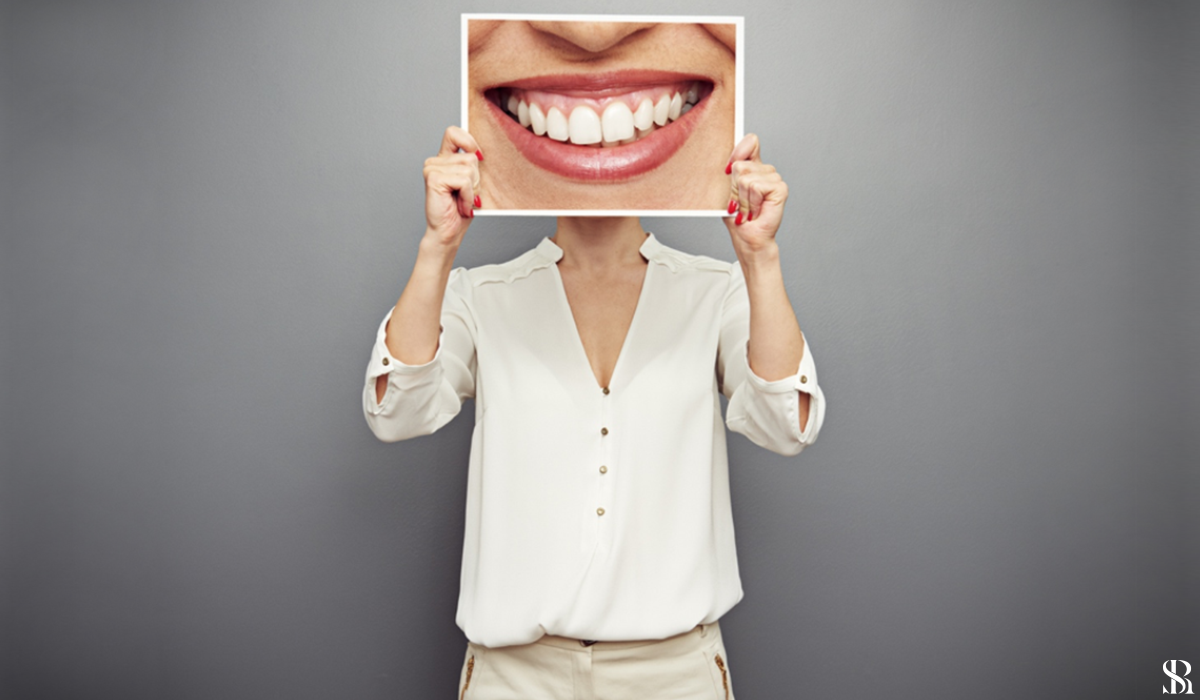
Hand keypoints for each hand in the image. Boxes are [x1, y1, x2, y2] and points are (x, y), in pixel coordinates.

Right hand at [423, 126, 482, 246]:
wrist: (448, 232)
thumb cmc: (459, 211)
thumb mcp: (471, 184)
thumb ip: (472, 166)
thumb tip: (479, 153)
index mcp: (444, 160)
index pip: (453, 133)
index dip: (468, 141)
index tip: (478, 156)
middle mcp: (435, 162)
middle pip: (470, 157)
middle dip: (476, 180)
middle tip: (466, 195)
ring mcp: (432, 169)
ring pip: (468, 169)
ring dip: (472, 190)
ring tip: (462, 201)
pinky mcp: (434, 178)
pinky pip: (463, 180)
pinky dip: (467, 195)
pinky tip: (459, 205)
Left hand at [723, 133, 787, 258]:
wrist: (748, 238)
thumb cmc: (738, 219)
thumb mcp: (728, 192)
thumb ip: (731, 174)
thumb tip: (730, 163)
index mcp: (753, 168)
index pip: (751, 142)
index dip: (739, 150)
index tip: (727, 169)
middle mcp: (765, 171)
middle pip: (741, 164)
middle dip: (735, 188)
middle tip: (740, 204)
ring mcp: (774, 178)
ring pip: (746, 178)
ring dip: (742, 199)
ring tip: (748, 210)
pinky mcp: (780, 188)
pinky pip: (755, 187)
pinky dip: (751, 203)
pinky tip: (756, 211)